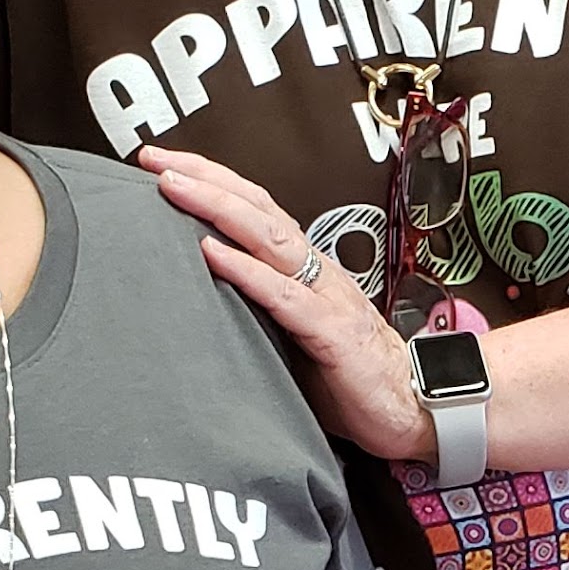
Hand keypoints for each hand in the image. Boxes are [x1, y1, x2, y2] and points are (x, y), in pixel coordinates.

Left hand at [139, 147, 429, 460]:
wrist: (414, 409)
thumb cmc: (352, 378)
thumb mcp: (294, 337)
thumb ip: (258, 314)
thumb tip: (202, 304)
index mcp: (306, 270)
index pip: (255, 210)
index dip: (212, 183)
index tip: (163, 166)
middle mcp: (316, 272)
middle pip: (257, 208)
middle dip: (204, 179)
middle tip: (155, 160)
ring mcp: (325, 297)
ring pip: (268, 237)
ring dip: (217, 207)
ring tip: (174, 187)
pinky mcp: (331, 332)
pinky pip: (283, 295)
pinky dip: (246, 271)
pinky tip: (213, 253)